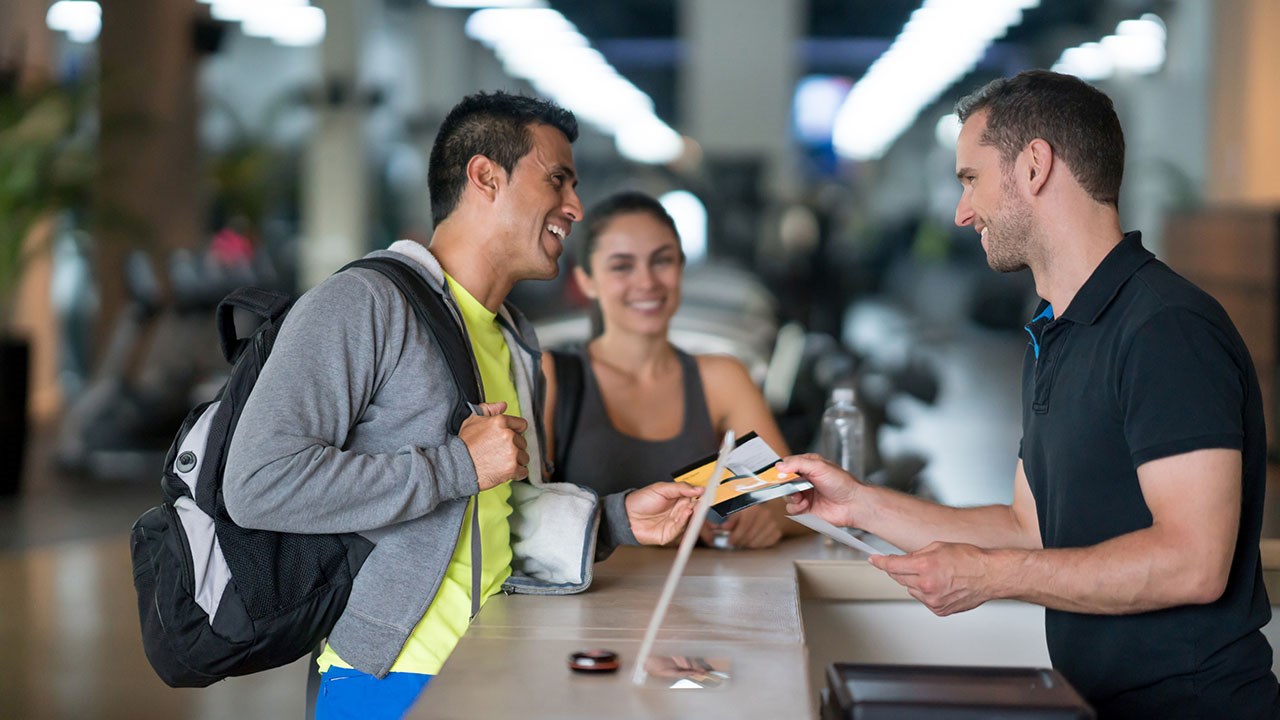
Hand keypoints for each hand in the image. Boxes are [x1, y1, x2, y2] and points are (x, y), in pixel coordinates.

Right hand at [459, 402, 528, 490]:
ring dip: (515, 461)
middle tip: (499, 452)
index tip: (509, 439)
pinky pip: (523, 471)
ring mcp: (512, 452)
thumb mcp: (472, 421)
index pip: (521, 425)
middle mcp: (509, 435)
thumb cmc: (464, 445)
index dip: (515, 432)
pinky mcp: (512, 468)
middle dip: (514, 448)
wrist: (457, 467)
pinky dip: (516, 473)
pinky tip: (504, 471)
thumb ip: (489, 409)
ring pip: (524, 457)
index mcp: (501, 422)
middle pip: (522, 442)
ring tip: (499, 462)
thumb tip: (502, 405)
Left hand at [625, 481, 703, 545]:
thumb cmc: (640, 501)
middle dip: (700, 507)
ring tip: (694, 507)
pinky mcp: (670, 534)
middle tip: (703, 501)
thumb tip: (698, 489)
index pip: (694, 498)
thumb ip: (680, 488)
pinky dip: (685, 521)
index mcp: (678, 500)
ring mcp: (675, 524)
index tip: (706, 493)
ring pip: (690, 521)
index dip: (701, 496)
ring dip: (693, 514)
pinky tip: (686, 513)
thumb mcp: (661, 488)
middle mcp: (678, 512)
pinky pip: (680, 529)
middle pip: (695, 511)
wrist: (626, 515)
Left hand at [699, 502, 782, 548]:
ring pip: (753, 543)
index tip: (728, 539)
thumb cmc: (754, 508)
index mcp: (753, 506)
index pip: (742, 526)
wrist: (775, 508)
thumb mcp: (740, 507)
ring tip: (742, 539)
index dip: (733, 535)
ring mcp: (772, 524)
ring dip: (745, 543)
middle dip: (737, 541)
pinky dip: (755, 544)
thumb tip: (717, 527)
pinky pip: (762, 545)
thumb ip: (728, 517)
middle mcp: (764, 515)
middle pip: (746, 536)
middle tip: (732, 541)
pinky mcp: (776, 533)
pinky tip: (752, 538)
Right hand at [777, 453, 861, 526]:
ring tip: (801, 497)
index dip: (780, 470)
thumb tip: (779, 466)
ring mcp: (805, 495)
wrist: (853, 504)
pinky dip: (796, 507)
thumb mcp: (819, 467)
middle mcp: (805, 480)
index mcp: (808, 466)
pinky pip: (792, 509)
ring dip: (791, 497)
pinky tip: (806, 505)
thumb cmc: (842, 483)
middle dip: (785, 485)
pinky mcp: (806, 509)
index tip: (775, 475)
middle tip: (791, 487)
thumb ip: (798, 464)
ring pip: (786, 496)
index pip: (787, 465)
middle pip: (784, 482)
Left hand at [869, 542, 1000, 615]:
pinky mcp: (939, 610)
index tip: (874, 560)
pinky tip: (941, 585)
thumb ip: (916, 554)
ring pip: (911, 589)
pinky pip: (924, 600)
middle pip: (900, 578)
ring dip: (916, 582)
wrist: (989, 575)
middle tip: (914, 564)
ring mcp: (932, 600)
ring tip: (935, 574)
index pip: (893, 565)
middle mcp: (926, 585)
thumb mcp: (938, 546)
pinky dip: (926, 592)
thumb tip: (903, 560)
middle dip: (902, 570)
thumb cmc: (969, 558)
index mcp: (924, 566)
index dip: (881, 562)